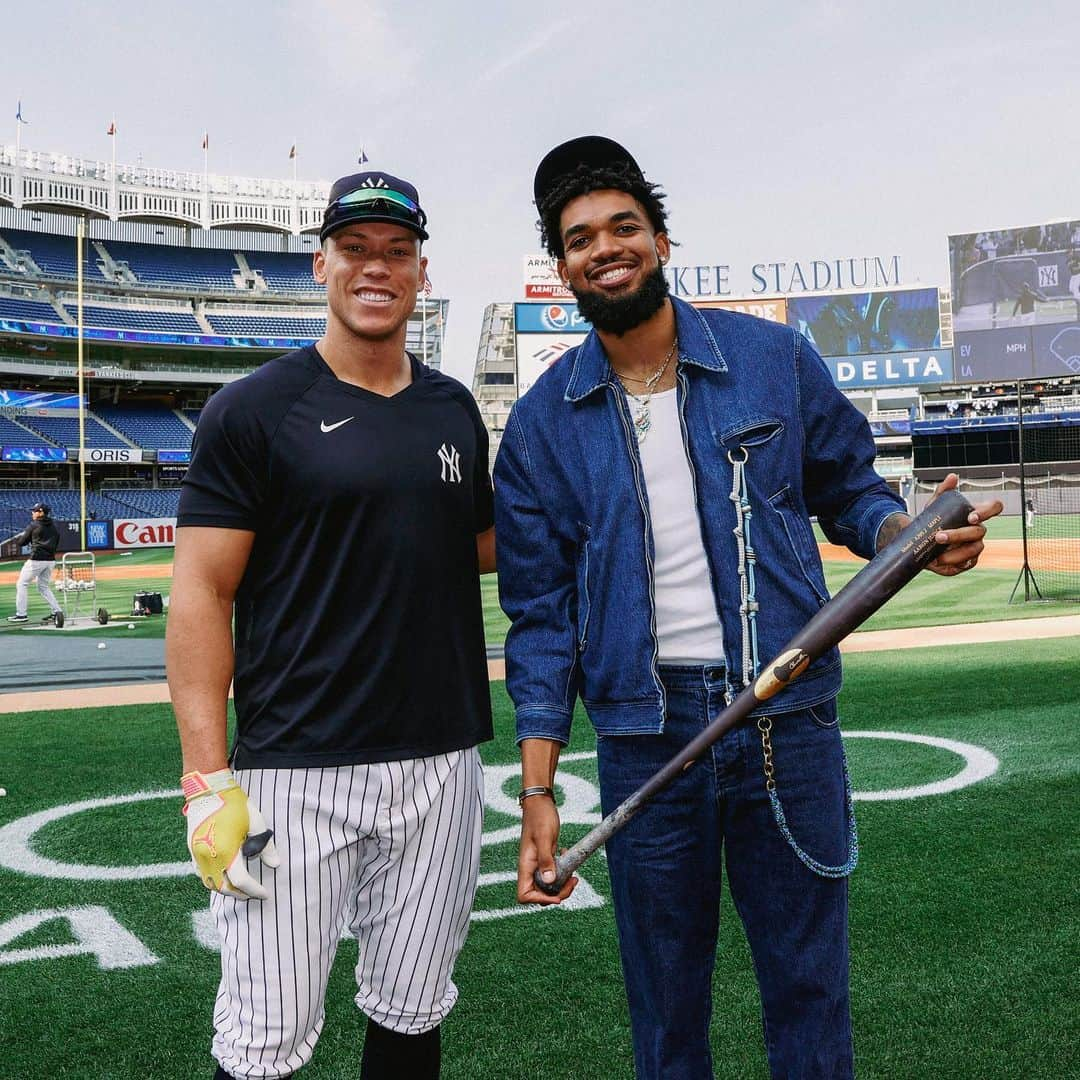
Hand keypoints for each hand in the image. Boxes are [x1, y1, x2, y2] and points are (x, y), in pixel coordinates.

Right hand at [181, 769, 279, 899]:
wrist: (208, 790)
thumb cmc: (234, 804)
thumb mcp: (255, 822)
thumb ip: (265, 845)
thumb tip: (275, 864)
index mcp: (225, 851)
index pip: (241, 881)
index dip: (254, 890)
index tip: (265, 893)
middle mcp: (208, 857)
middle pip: (223, 887)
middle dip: (239, 893)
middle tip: (253, 893)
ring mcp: (197, 855)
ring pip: (209, 883)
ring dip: (224, 888)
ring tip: (240, 886)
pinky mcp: (191, 849)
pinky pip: (201, 873)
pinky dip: (213, 879)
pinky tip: (224, 874)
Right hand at [517, 796, 576, 905]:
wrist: (540, 802)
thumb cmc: (539, 816)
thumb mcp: (544, 837)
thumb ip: (546, 859)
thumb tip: (549, 880)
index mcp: (525, 865)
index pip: (524, 894)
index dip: (540, 899)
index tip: (557, 895)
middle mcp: (530, 867)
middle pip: (539, 893)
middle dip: (557, 893)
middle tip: (572, 881)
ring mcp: (538, 863)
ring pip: (548, 885)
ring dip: (562, 884)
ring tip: (574, 874)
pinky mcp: (545, 857)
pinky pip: (553, 873)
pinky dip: (562, 871)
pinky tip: (566, 857)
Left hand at [924, 473, 1002, 575]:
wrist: (921, 542)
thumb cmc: (933, 521)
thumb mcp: (934, 506)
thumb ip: (943, 491)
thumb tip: (953, 477)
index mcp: (975, 514)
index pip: (994, 507)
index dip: (988, 511)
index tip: (971, 517)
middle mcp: (979, 530)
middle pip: (979, 532)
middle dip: (958, 535)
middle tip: (938, 536)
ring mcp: (975, 547)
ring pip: (974, 550)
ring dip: (955, 553)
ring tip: (937, 555)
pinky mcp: (968, 561)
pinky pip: (966, 564)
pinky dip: (952, 563)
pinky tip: (940, 562)